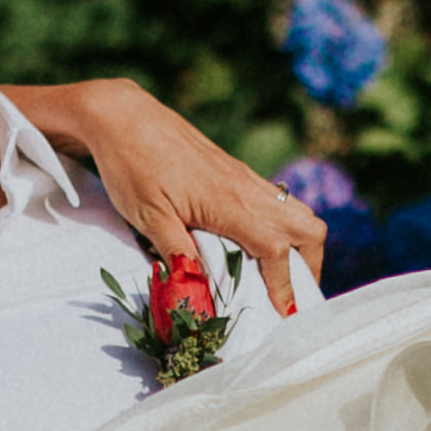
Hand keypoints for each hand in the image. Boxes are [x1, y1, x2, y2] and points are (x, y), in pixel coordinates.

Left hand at [15, 76, 325, 313]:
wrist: (122, 116)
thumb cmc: (131, 164)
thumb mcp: (149, 218)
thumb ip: (179, 256)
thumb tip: (199, 296)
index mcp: (229, 202)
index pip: (277, 249)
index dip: (284, 285)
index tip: (283, 314)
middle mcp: (246, 189)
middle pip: (307, 229)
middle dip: (308, 266)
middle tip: (291, 297)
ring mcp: (244, 178)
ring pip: (297, 213)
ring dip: (299, 247)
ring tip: (281, 277)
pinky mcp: (235, 173)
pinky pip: (275, 202)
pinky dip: (281, 229)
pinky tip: (257, 246)